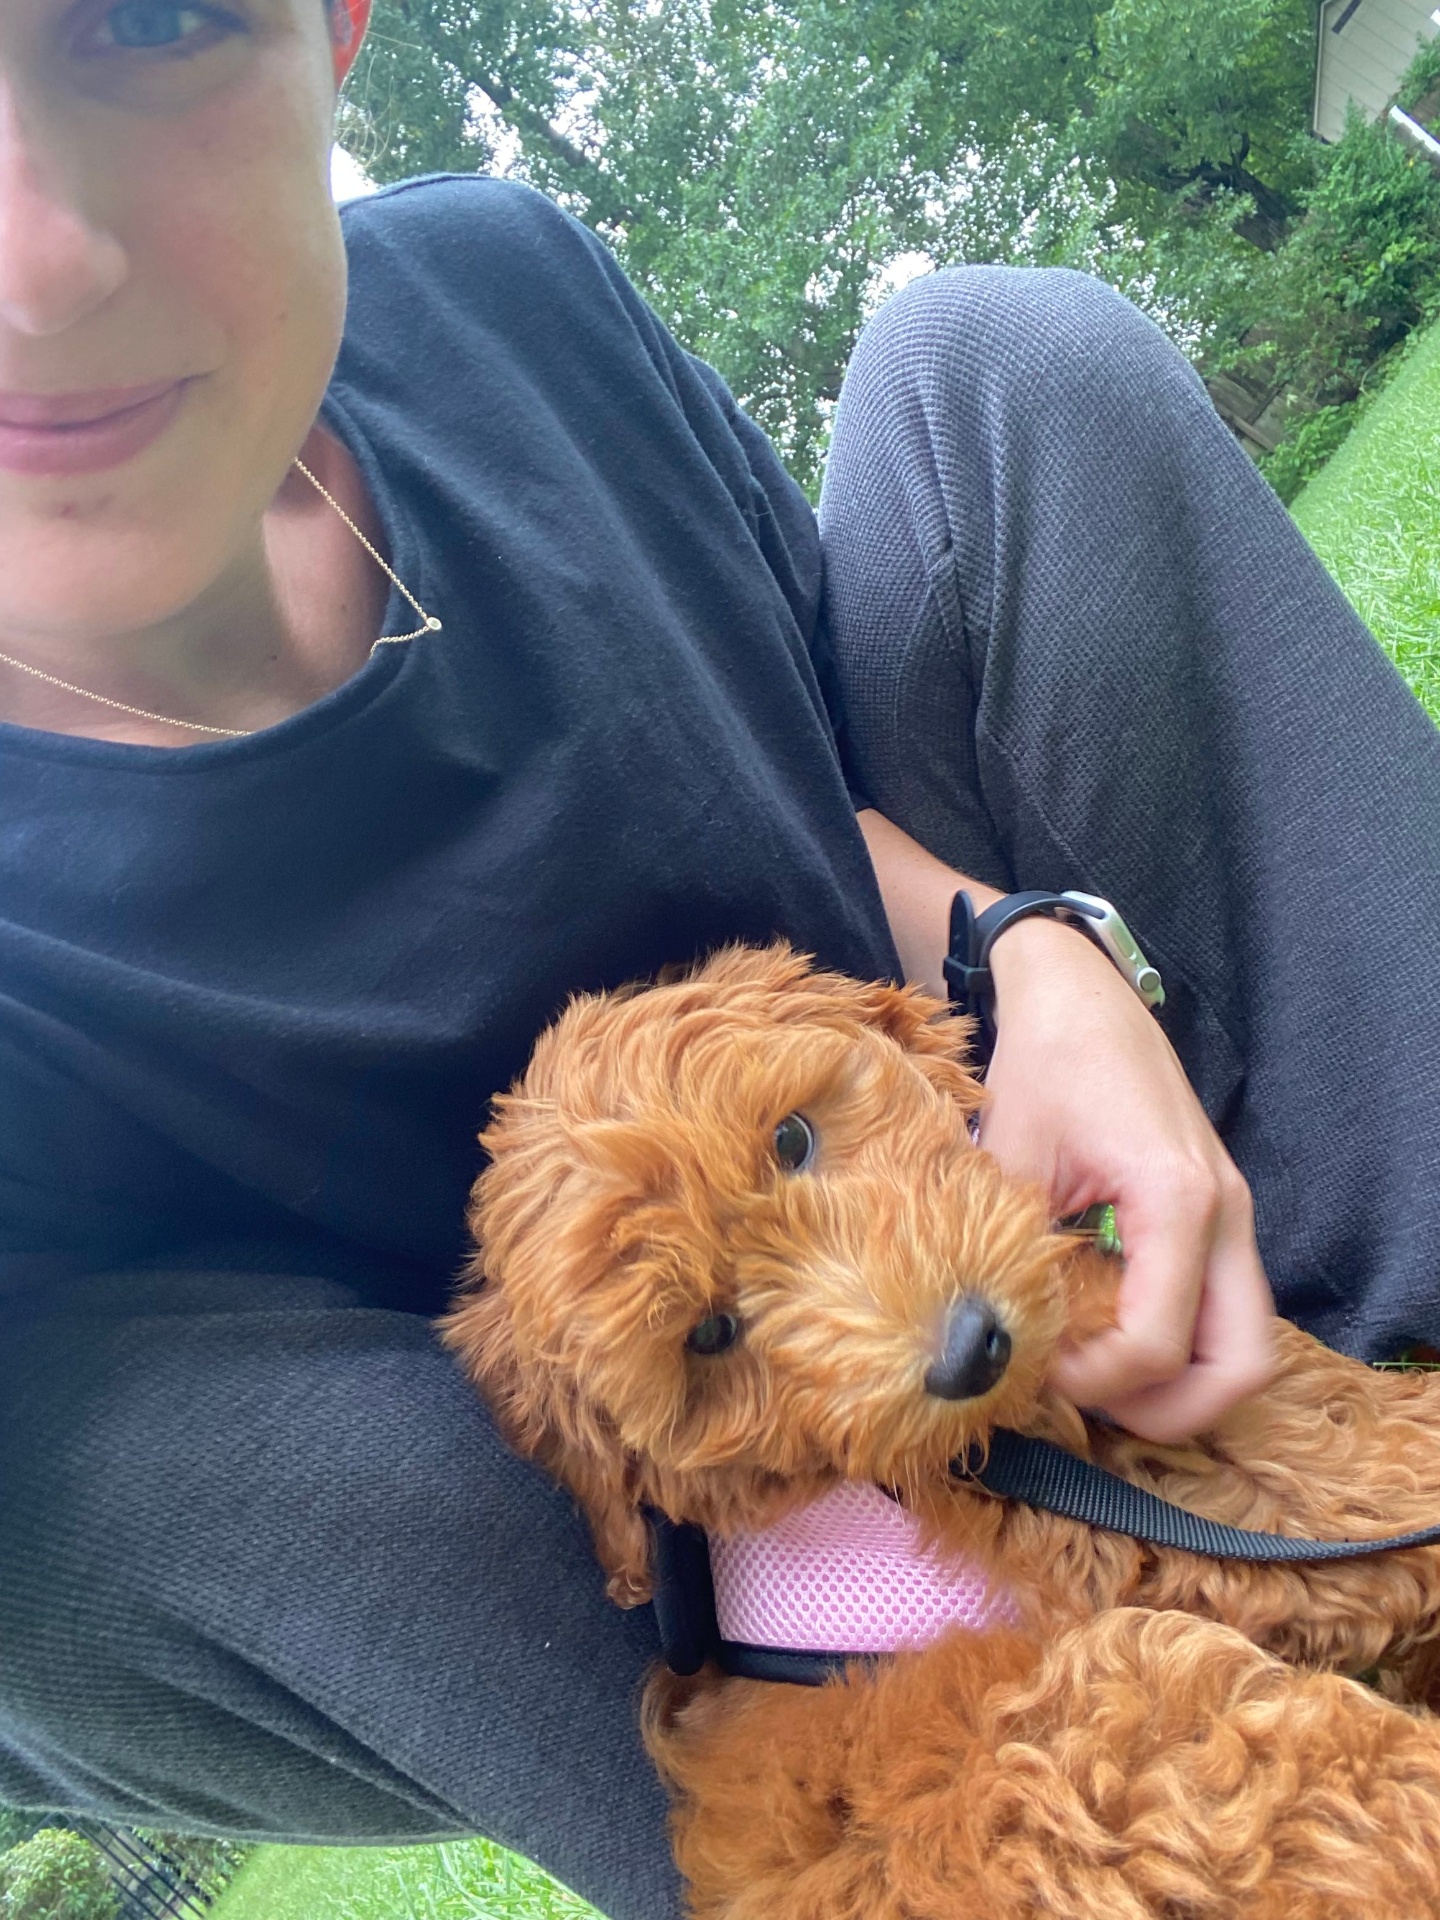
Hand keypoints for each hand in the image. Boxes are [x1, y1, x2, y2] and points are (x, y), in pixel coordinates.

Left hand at [980, 916, 1274, 1441]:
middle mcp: (1224, 1214)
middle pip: (1243, 1365)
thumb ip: (1009, 1252)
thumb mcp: (1012, 1157)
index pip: (1158, 1341)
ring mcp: (1231, 1215)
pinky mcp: (1218, 1215)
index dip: (1096, 1381)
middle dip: (1171, 1410)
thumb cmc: (1046, 1060)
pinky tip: (1107, 1333)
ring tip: (1098, 1378)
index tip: (1037, 1371)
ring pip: (1246, 1343)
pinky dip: (1182, 1342)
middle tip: (1091, 1405)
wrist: (1079, 993)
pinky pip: (1224, 1308)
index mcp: (1176, 1199)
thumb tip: (982, 1343)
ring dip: (1182, 1382)